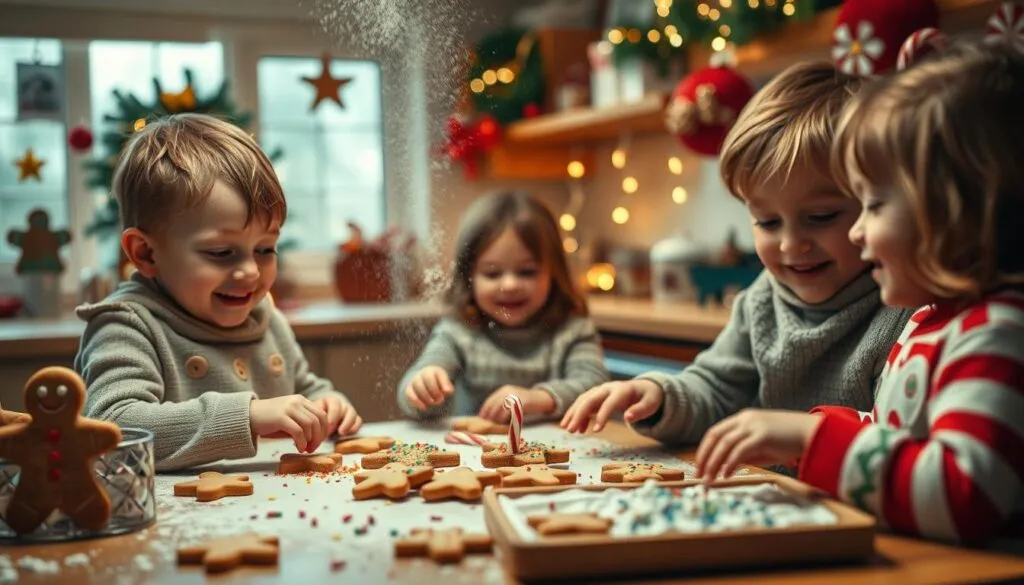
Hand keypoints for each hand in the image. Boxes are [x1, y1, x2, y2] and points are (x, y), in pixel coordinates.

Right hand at [250, 395, 328, 452]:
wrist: (247, 415)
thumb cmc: (268, 419)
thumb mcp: (289, 415)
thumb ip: (302, 421)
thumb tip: (316, 437)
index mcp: (301, 400)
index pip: (321, 414)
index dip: (324, 430)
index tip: (319, 441)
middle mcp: (297, 401)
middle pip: (318, 420)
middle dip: (319, 436)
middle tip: (313, 448)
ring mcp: (288, 408)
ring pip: (310, 425)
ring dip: (311, 440)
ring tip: (305, 449)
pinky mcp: (280, 417)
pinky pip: (298, 431)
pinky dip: (301, 442)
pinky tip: (299, 448)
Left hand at [314, 394, 362, 437]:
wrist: (325, 420)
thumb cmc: (317, 417)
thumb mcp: (313, 414)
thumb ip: (314, 418)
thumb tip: (310, 427)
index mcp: (330, 400)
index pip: (334, 405)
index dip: (331, 417)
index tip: (325, 428)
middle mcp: (342, 404)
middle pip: (343, 409)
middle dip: (336, 420)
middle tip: (330, 431)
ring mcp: (349, 411)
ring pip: (352, 414)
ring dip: (347, 424)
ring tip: (341, 433)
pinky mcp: (355, 419)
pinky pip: (358, 421)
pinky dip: (354, 428)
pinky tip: (347, 434)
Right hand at [403, 366, 453, 409]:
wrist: (428, 381)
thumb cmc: (439, 383)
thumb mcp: (446, 383)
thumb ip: (447, 387)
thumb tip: (447, 391)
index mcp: (431, 371)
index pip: (430, 378)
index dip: (435, 389)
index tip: (443, 396)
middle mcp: (421, 375)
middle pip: (422, 383)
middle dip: (430, 394)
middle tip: (439, 401)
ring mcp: (414, 381)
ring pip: (416, 388)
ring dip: (425, 398)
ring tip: (432, 403)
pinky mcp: (409, 390)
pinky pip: (409, 394)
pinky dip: (416, 402)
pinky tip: (424, 407)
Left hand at [478, 385, 555, 422]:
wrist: (542, 398)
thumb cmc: (526, 402)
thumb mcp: (512, 400)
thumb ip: (502, 405)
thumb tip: (490, 416)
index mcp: (504, 390)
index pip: (490, 400)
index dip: (485, 410)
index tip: (482, 418)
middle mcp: (508, 391)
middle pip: (494, 404)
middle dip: (490, 414)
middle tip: (488, 423)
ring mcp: (516, 395)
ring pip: (501, 407)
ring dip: (497, 417)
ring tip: (495, 424)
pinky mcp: (523, 401)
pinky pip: (512, 410)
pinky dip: (507, 417)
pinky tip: (505, 422)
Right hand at [560, 380, 663, 433]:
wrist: (643, 388)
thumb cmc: (648, 397)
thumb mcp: (651, 403)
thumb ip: (641, 410)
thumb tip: (628, 417)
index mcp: (622, 390)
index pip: (609, 402)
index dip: (602, 416)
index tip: (596, 431)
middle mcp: (608, 388)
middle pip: (590, 399)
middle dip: (579, 414)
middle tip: (570, 430)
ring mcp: (600, 391)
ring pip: (583, 400)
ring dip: (573, 414)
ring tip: (566, 429)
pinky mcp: (597, 396)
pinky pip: (584, 404)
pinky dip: (578, 415)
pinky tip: (578, 429)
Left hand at [695, 409, 822, 482]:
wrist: (813, 433)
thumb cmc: (787, 442)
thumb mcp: (760, 447)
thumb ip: (743, 453)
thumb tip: (725, 466)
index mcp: (742, 419)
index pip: (715, 432)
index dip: (704, 449)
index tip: (699, 465)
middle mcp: (744, 419)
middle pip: (715, 437)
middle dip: (704, 457)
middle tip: (699, 475)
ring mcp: (753, 425)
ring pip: (724, 444)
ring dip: (714, 463)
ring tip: (710, 479)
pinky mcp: (762, 435)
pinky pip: (739, 450)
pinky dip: (730, 463)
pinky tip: (726, 475)